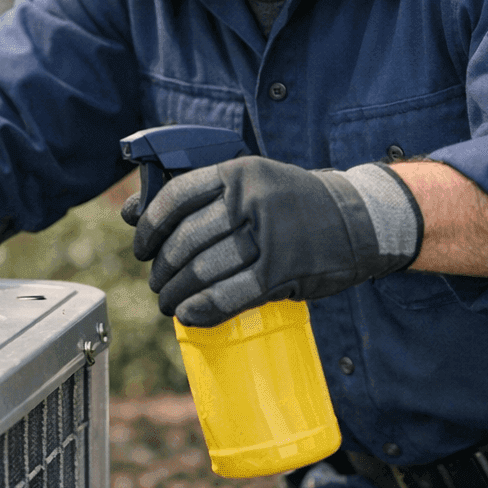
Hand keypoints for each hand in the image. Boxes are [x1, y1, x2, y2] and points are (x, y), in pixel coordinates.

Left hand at [132, 156, 420, 326]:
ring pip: (205, 269)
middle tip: (157, 284)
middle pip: (187, 239)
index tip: (142, 249)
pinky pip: (232, 294)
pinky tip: (189, 314)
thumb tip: (129, 212)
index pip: (177, 197)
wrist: (358, 219)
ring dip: (178, 293)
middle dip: (163, 269)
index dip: (151, 227)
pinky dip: (204, 308)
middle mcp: (252, 199)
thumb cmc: (291, 203)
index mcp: (238, 172)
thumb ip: (195, 194)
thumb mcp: (249, 183)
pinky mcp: (284, 270)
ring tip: (168, 303)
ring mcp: (270, 235)